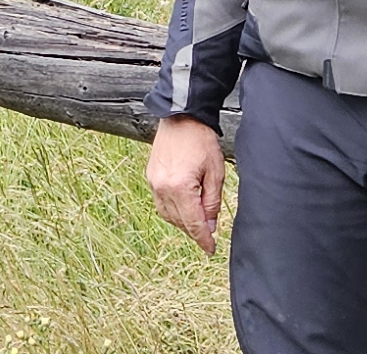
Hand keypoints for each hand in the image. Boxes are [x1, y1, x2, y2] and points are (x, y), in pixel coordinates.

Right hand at [146, 116, 225, 251]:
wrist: (181, 117)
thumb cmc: (200, 140)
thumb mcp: (215, 172)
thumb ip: (212, 201)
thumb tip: (210, 225)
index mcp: (180, 187)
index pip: (192, 223)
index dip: (203, 239)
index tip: (211, 249)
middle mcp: (162, 188)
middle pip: (179, 221)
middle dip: (194, 231)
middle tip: (209, 235)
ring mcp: (154, 183)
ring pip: (168, 215)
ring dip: (182, 222)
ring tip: (198, 222)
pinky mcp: (151, 177)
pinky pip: (161, 203)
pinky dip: (173, 211)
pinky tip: (184, 209)